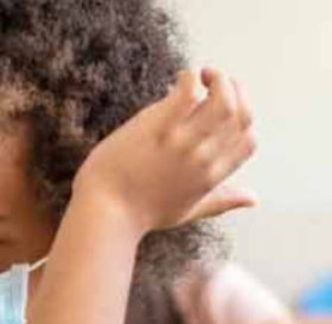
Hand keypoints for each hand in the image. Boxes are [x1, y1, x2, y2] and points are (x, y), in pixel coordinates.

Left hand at [73, 68, 256, 232]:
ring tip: (203, 75)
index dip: (243, 118)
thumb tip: (253, 199)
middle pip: (240, 115)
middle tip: (216, 81)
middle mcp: (204, 158)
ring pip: (223, 101)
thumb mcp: (189, 211)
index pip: (248, 141)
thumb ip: (222, 201)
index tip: (227, 105)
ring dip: (219, 80)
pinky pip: (186, 93)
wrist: (105, 214)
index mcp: (212, 176)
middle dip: (236, 91)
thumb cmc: (139, 212)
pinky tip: (181, 77)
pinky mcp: (158, 129)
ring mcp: (182, 143)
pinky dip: (190, 78)